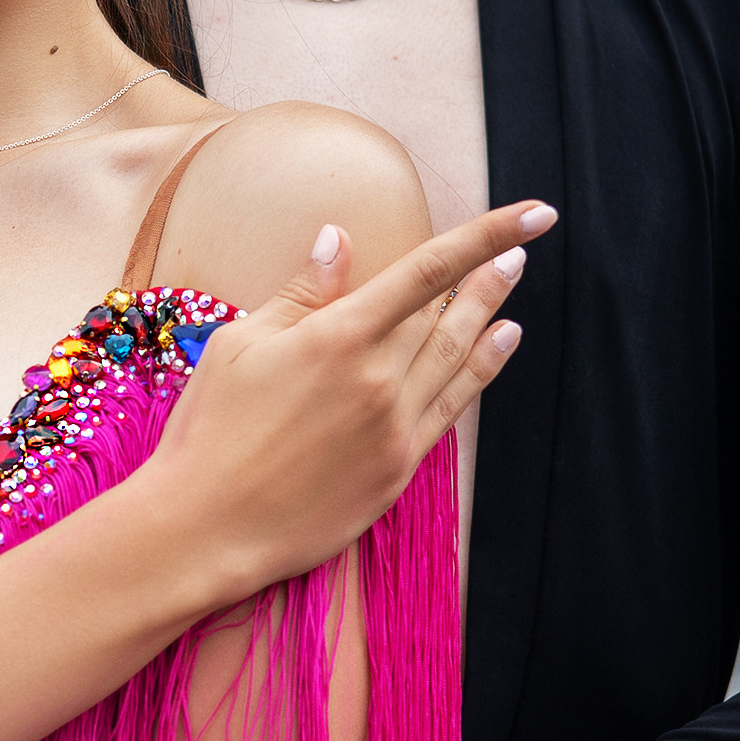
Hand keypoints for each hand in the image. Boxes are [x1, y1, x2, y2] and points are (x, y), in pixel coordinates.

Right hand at [153, 197, 551, 604]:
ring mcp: (393, 426)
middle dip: (484, 273)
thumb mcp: (240, 344)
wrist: (205, 526)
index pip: (429, 269)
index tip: (534, 214)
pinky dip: (481, 370)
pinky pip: (451, 407)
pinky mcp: (396, 469)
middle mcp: (378, 377)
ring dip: (490, 313)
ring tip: (513, 279)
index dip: (486, 234)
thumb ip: (301, 292)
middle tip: (518, 246)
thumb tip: (339, 240)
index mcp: (339, 336)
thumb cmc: (209, 430)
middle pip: (443, 312)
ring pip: (456, 356)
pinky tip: (499, 343)